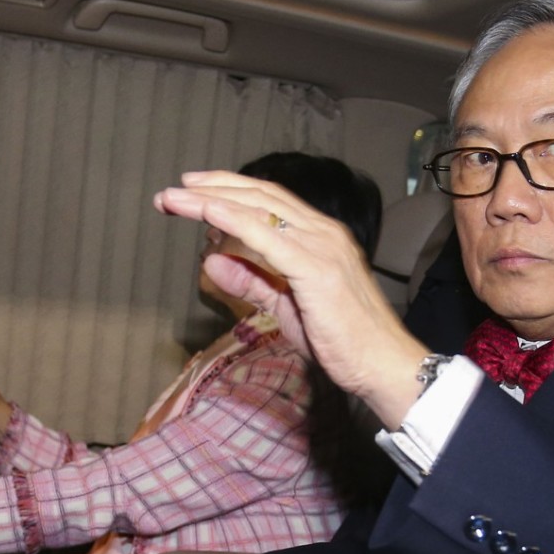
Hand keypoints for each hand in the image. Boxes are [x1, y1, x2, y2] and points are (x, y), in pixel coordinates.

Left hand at [154, 172, 429, 428]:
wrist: (381, 365)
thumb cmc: (342, 340)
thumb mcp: (287, 307)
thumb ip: (253, 282)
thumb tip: (211, 262)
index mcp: (320, 237)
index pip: (270, 202)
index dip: (229, 192)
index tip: (192, 193)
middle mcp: (323, 232)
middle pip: (261, 196)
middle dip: (213, 189)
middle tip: (171, 193)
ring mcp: (322, 246)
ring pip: (260, 209)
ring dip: (212, 200)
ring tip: (174, 199)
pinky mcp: (316, 268)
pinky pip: (268, 236)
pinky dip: (234, 220)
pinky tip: (207, 213)